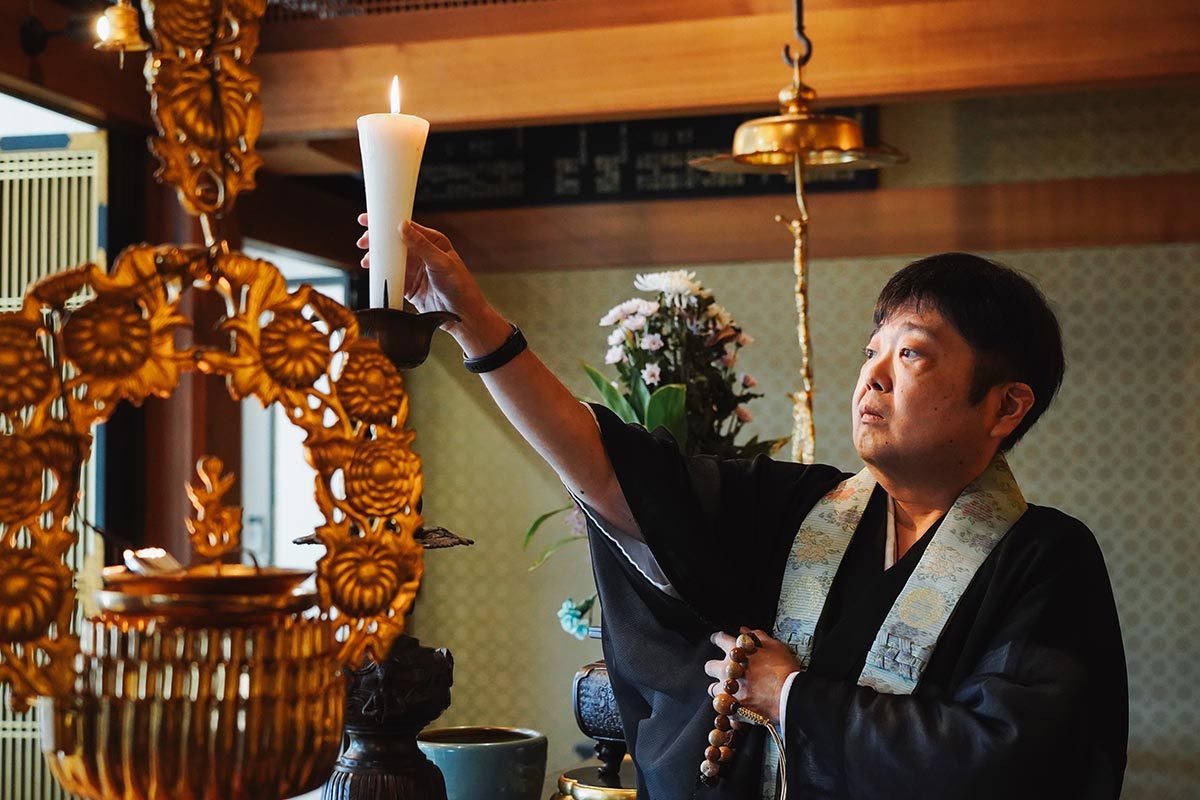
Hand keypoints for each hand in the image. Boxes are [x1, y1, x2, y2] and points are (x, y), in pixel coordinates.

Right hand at [357, 215, 504, 346]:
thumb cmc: (461, 287)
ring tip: (367, 261)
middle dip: (378, 241)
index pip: (407, 227)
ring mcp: (415, 269)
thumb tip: (403, 226)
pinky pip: (391, 277)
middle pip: (395, 243)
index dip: (388, 223)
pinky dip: (381, 275)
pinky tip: (373, 274)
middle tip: (364, 242)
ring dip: (377, 259)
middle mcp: (423, 253)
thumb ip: (421, 245)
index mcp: (433, 241)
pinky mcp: (409, 285)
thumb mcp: (441, 263)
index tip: (371, 220)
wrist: (462, 315)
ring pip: (390, 259)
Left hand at [704, 627, 799, 724]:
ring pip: (713, 690)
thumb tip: (744, 630)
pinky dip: (732, 708)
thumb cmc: (784, 670)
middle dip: (715, 668)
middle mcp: (728, 670)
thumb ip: (756, 636)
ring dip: (721, 690)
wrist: (790, 696)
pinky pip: (726, 710)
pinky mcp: (734, 709)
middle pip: (709, 667)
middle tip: (725, 671)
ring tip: (733, 691)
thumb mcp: (773, 646)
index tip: (717, 640)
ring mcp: (729, 691)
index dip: (717, 639)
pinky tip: (740, 706)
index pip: (719, 639)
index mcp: (736, 652)